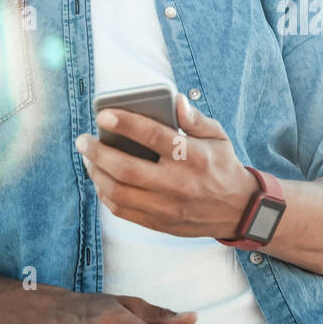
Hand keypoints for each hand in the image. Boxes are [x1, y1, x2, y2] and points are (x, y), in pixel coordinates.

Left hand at [76, 93, 255, 240]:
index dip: (126, 124)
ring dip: (97, 174)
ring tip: (89, 159)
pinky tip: (101, 179)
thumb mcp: (218, 137)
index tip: (103, 115)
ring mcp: (167, 207)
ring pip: (119, 192)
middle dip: (98, 152)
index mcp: (193, 157)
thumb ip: (195, 119)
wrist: (238, 211)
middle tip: (84, 140)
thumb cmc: (223, 166)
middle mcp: (179, 183)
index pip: (154, 137)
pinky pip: (123, 210)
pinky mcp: (160, 223)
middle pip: (127, 168)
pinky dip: (106, 194)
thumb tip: (175, 100)